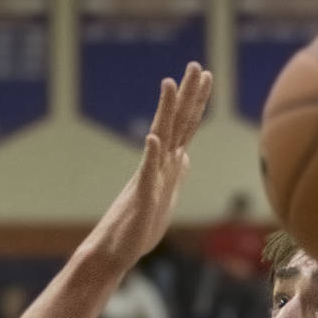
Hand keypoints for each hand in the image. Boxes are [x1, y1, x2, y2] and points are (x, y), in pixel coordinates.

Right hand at [80, 62, 211, 268]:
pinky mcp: (141, 199)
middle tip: (196, 64)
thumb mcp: (165, 198)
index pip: (184, 127)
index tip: (205, 76)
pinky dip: (151, 156)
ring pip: (159, 140)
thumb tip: (185, 157)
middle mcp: (156, 166)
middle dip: (187, 95)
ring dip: (165, 112)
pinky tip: (153, 138)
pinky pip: (146, 174)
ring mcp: (148, 179)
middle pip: (175, 124)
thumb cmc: (138, 229)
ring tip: (170, 84)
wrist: (113, 252)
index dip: (195, 102)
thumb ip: (174, 175)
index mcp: (165, 166)